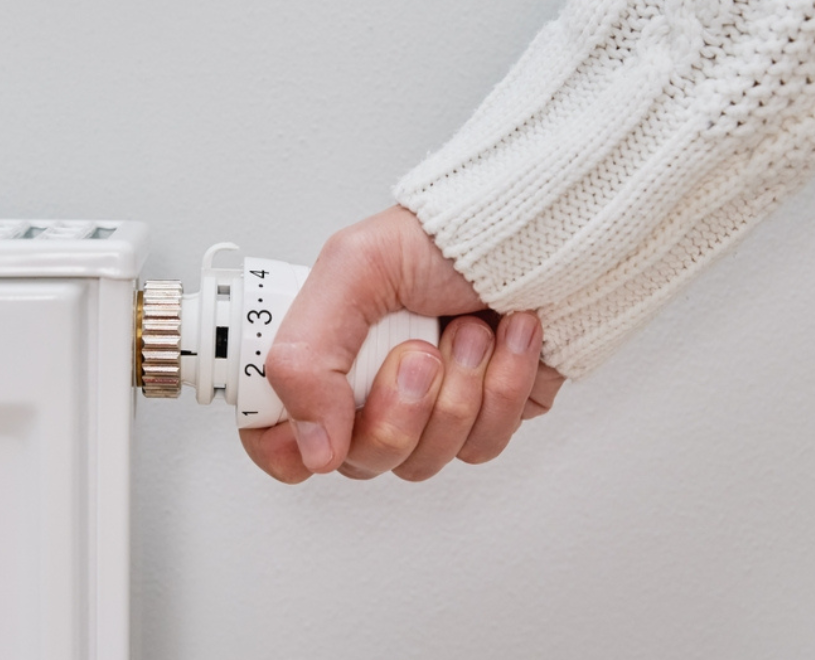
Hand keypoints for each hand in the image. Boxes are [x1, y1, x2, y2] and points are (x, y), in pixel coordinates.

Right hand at [239, 206, 564, 482]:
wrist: (538, 232)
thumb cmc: (443, 238)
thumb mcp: (352, 269)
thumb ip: (306, 357)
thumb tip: (314, 449)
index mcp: (322, 355)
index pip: (276, 434)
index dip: (287, 448)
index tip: (317, 435)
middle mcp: (368, 391)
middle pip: (357, 460)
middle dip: (398, 407)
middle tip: (421, 351)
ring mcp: (427, 413)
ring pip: (422, 461)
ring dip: (457, 391)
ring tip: (470, 332)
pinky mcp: (485, 422)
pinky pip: (482, 447)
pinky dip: (502, 389)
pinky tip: (508, 339)